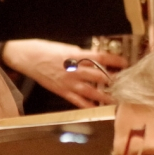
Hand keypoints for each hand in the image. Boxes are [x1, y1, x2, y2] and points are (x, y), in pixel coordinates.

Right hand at [2, 40, 126, 107]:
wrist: (27, 57)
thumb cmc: (46, 49)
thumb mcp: (68, 47)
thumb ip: (83, 54)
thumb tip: (96, 58)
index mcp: (77, 56)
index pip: (101, 58)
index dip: (115, 61)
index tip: (125, 63)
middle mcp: (75, 70)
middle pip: (100, 76)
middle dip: (114, 80)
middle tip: (126, 83)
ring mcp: (69, 83)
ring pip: (92, 91)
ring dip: (106, 96)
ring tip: (117, 99)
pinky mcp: (62, 92)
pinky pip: (78, 101)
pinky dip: (88, 105)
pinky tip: (98, 108)